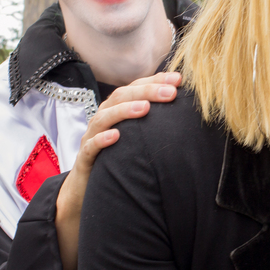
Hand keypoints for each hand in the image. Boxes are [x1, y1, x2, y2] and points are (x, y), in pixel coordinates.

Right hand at [55, 71, 181, 225]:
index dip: (155, 81)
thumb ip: (154, 123)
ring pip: (104, 117)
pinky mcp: (85, 158)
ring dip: (124, 110)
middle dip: (146, 91)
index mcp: (116, 110)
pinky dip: (102, 139)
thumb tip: (185, 112)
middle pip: (121, 97)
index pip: (135, 88)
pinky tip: (116, 136)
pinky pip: (91, 146)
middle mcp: (103, 119)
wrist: (88, 189)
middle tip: (169, 92)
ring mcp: (91, 137)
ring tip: (145, 108)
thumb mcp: (137, 138)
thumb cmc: (118, 159)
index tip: (178, 80)